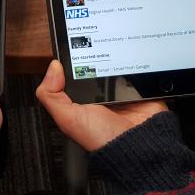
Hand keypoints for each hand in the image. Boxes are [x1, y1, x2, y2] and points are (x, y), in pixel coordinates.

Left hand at [36, 60, 166, 151]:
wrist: (138, 148)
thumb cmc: (104, 139)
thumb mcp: (68, 118)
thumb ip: (52, 96)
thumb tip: (52, 67)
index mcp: (84, 99)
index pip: (75, 72)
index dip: (72, 59)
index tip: (73, 46)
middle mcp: (103, 94)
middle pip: (97, 65)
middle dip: (96, 54)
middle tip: (96, 49)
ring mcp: (124, 91)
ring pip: (119, 63)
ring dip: (118, 57)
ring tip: (116, 54)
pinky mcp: (143, 89)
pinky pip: (140, 69)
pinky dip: (138, 63)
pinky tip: (134, 63)